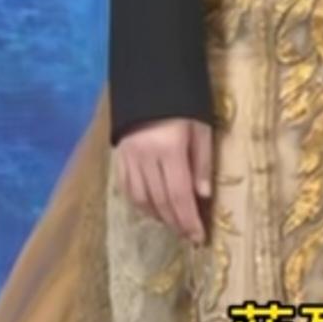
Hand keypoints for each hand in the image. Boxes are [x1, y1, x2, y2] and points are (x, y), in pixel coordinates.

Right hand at [113, 117, 213, 243]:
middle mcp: (145, 156)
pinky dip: (141, 204)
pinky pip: (128, 189)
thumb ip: (201, 163)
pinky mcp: (119, 157)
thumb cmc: (184, 107)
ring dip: (159, 217)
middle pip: (160, 201)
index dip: (189, 220)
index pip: (179, 194)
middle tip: (189, 236)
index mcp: (169, 149)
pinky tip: (154, 210)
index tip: (199, 237)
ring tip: (175, 224)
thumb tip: (203, 196)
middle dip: (176, 222)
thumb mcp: (201, 130)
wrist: (152, 84)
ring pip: (141, 199)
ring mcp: (129, 158)